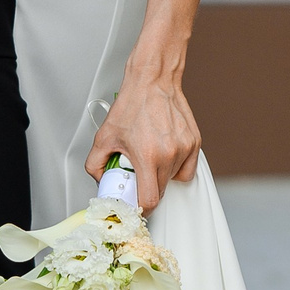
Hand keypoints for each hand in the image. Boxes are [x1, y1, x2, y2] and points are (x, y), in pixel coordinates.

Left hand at [85, 71, 198, 211]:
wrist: (153, 81)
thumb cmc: (132, 104)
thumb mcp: (104, 136)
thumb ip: (96, 164)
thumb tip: (101, 180)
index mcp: (147, 156)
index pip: (150, 200)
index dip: (141, 208)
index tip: (136, 205)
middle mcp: (169, 154)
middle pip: (161, 192)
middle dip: (147, 190)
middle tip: (137, 177)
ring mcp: (184, 148)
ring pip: (174, 180)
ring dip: (161, 177)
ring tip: (150, 158)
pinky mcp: (194, 142)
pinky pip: (187, 168)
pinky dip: (175, 167)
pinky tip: (164, 154)